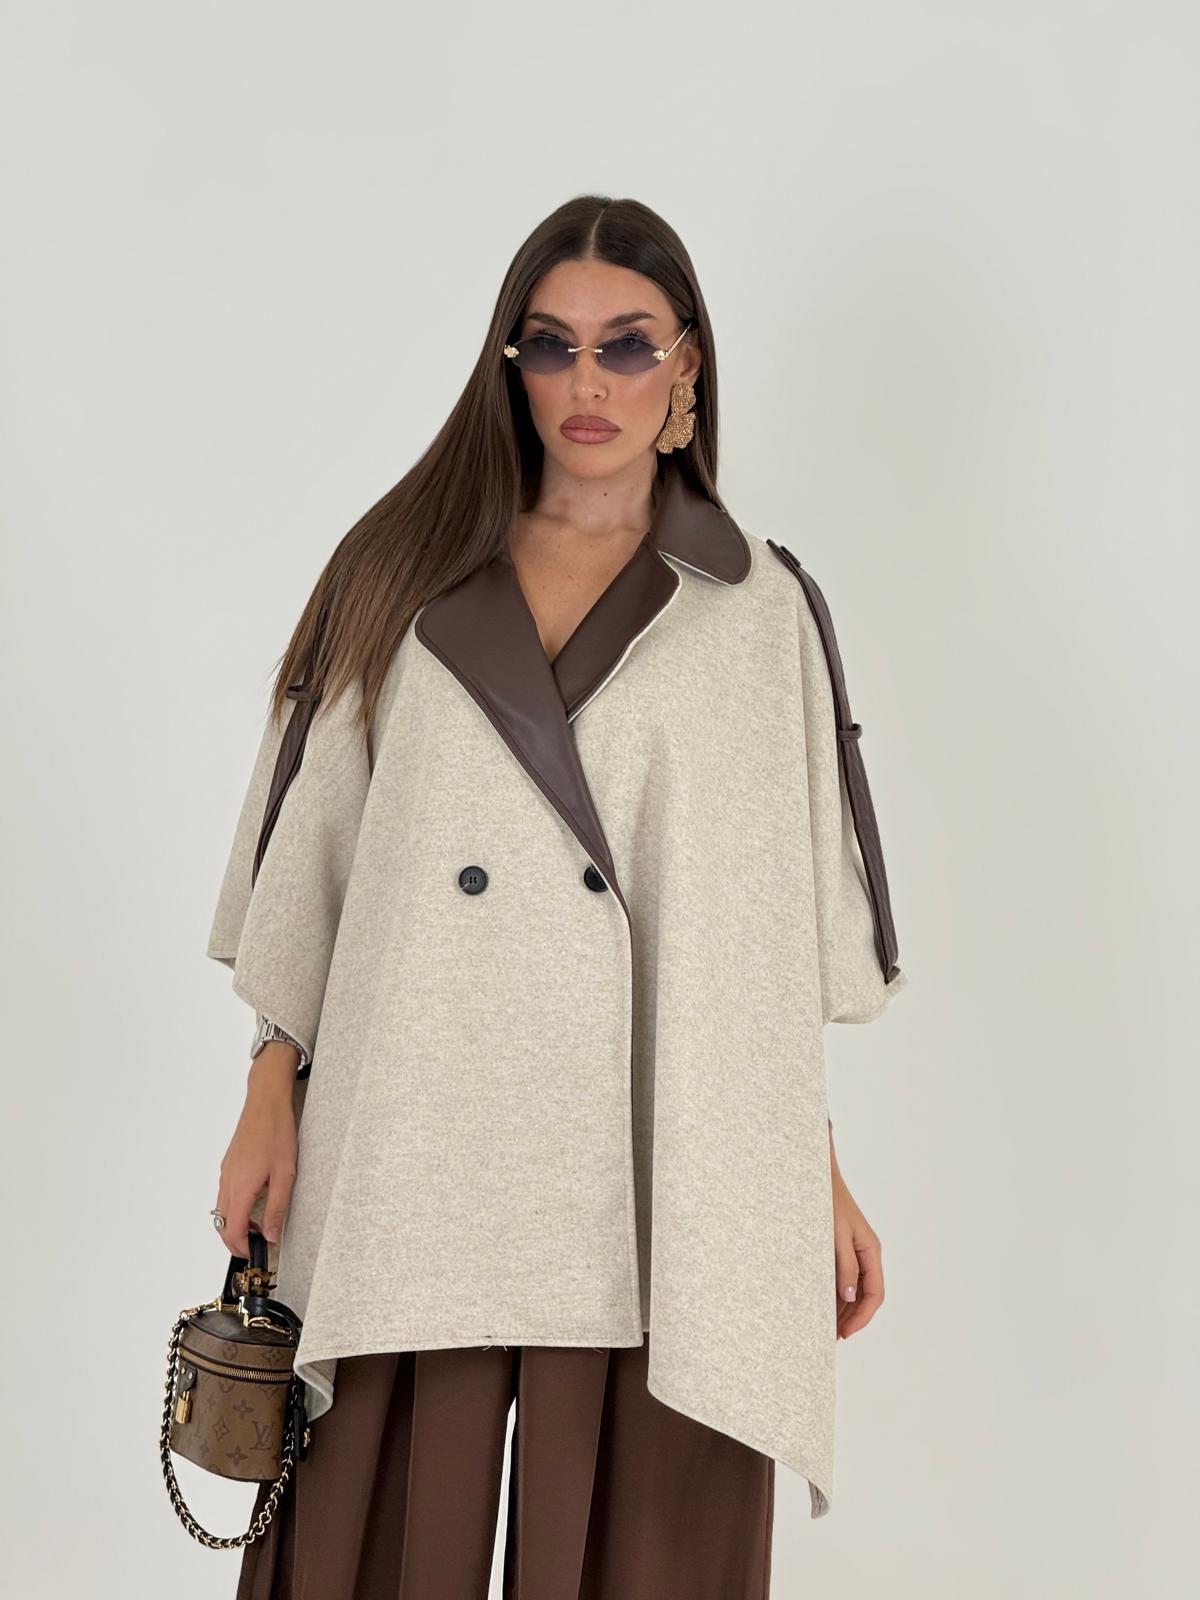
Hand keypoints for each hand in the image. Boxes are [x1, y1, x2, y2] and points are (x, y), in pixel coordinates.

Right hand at [213, 1043, 298, 1256]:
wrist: (265, 1103)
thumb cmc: (276, 1134)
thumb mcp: (285, 1175)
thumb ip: (277, 1208)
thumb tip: (272, 1235)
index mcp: (240, 1188)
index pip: (233, 1232)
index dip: (243, 1248)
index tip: (257, 1253)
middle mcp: (227, 1183)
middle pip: (222, 1225)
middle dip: (236, 1241)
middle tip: (257, 1246)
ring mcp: (225, 1174)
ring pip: (222, 1211)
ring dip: (235, 1225)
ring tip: (259, 1227)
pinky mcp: (228, 1166)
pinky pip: (225, 1195)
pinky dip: (234, 1209)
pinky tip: (254, 1204)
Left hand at [829, 1128, 884, 1338]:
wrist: (818, 1175)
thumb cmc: (828, 1201)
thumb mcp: (836, 1235)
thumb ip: (845, 1267)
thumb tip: (850, 1298)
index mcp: (872, 1251)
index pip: (875, 1294)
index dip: (862, 1317)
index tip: (845, 1333)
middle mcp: (866, 1254)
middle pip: (866, 1296)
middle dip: (852, 1318)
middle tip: (833, 1337)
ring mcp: (854, 1252)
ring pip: (854, 1289)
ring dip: (843, 1309)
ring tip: (827, 1327)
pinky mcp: (841, 1249)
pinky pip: (843, 1278)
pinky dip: (835, 1294)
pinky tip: (823, 1305)